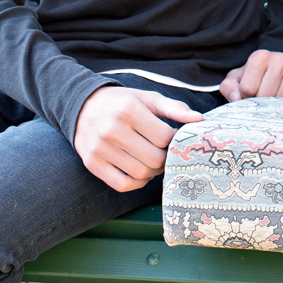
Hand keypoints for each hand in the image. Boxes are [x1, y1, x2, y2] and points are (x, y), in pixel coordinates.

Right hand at [73, 85, 202, 191]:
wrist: (83, 106)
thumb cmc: (123, 102)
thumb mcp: (148, 98)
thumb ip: (174, 108)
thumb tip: (199, 119)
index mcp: (130, 111)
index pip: (163, 137)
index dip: (174, 140)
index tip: (174, 138)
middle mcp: (113, 131)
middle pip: (154, 159)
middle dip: (167, 158)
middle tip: (167, 152)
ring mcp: (101, 149)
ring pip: (140, 173)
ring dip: (154, 171)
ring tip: (155, 160)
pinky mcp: (92, 164)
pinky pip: (122, 184)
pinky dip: (137, 182)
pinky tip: (141, 171)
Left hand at [219, 49, 282, 101]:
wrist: (280, 63)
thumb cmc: (255, 74)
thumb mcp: (237, 77)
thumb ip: (229, 88)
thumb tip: (236, 99)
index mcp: (260, 56)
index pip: (248, 88)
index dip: (246, 96)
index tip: (249, 93)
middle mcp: (280, 58)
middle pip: (266, 95)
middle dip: (260, 102)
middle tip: (261, 97)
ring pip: (281, 98)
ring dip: (274, 104)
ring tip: (272, 96)